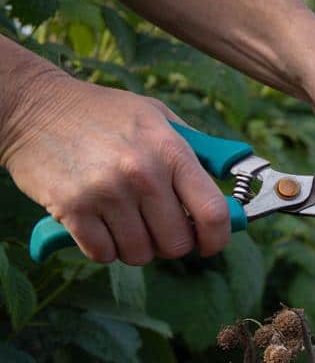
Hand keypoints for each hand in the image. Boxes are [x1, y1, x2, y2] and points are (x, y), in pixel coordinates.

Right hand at [0, 74, 229, 264]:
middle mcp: (142, 173)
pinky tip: (98, 225)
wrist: (34, 108)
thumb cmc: (102, 114)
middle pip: (177, 242)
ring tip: (124, 221)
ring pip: (140, 253)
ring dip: (135, 247)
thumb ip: (196, 151)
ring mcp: (106, 192)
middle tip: (157, 228)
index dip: (217, 239)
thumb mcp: (157, 117)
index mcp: (171, 150)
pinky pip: (103, 254)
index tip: (210, 244)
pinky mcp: (72, 209)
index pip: (213, 213)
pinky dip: (103, 249)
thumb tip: (232, 182)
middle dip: (170, 244)